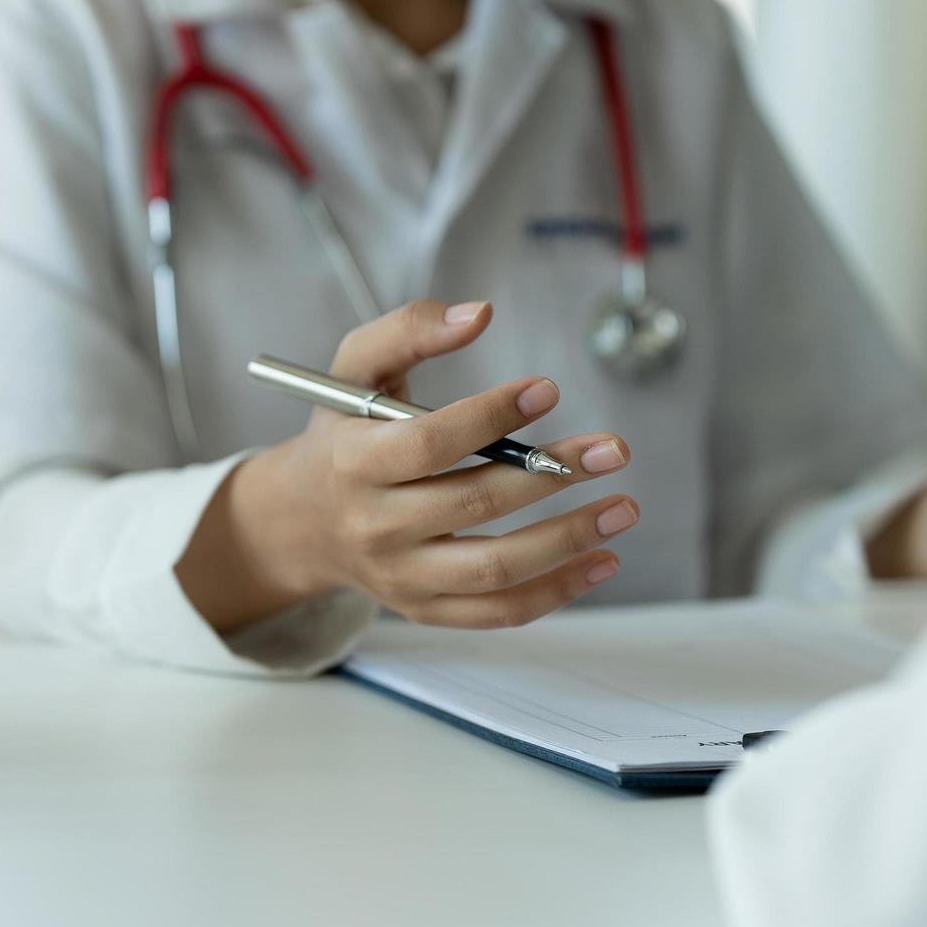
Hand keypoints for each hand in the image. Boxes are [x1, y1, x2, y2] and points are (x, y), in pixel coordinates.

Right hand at [178, 300, 637, 629]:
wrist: (303, 521)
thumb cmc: (343, 432)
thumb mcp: (354, 371)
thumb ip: (408, 330)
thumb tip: (479, 313)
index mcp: (354, 462)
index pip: (428, 444)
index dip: (491, 416)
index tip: (548, 389)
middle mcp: (375, 526)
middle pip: (472, 504)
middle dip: (551, 474)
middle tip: (614, 449)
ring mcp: (402, 576)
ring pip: (493, 567)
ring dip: (568, 540)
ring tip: (623, 508)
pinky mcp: (426, 608)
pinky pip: (497, 612)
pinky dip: (556, 591)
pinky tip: (604, 560)